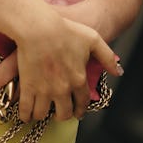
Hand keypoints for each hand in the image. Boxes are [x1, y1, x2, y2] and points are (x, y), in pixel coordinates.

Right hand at [0, 11, 121, 121]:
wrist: (40, 28)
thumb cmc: (65, 30)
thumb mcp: (93, 39)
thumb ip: (107, 57)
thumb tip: (118, 72)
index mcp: (79, 79)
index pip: (82, 103)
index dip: (79, 109)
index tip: (76, 112)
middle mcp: (63, 89)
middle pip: (63, 113)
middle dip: (61, 115)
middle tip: (57, 113)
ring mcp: (44, 90)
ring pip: (43, 114)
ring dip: (41, 115)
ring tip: (39, 112)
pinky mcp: (28, 87)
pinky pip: (25, 109)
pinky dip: (25, 114)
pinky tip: (24, 113)